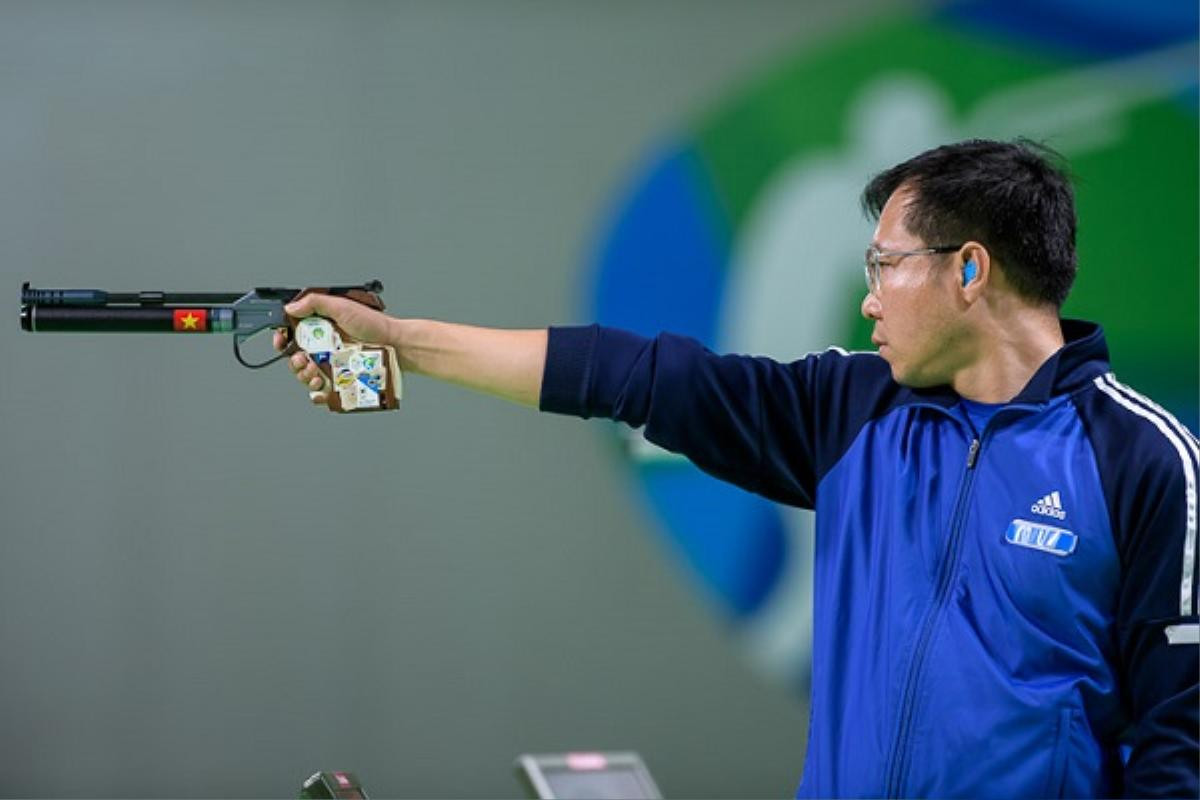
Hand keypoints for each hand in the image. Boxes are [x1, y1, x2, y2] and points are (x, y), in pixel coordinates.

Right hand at [273, 292, 397, 405]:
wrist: (395, 345)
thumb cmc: (373, 324)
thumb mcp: (342, 306)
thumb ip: (315, 303)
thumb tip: (290, 307)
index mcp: (320, 329)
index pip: (292, 335)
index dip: (282, 339)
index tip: (281, 341)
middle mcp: (323, 349)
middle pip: (295, 359)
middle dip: (294, 361)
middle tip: (304, 360)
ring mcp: (331, 366)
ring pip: (305, 376)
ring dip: (304, 376)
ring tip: (315, 372)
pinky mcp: (340, 382)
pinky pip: (321, 393)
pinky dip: (316, 394)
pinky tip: (321, 387)